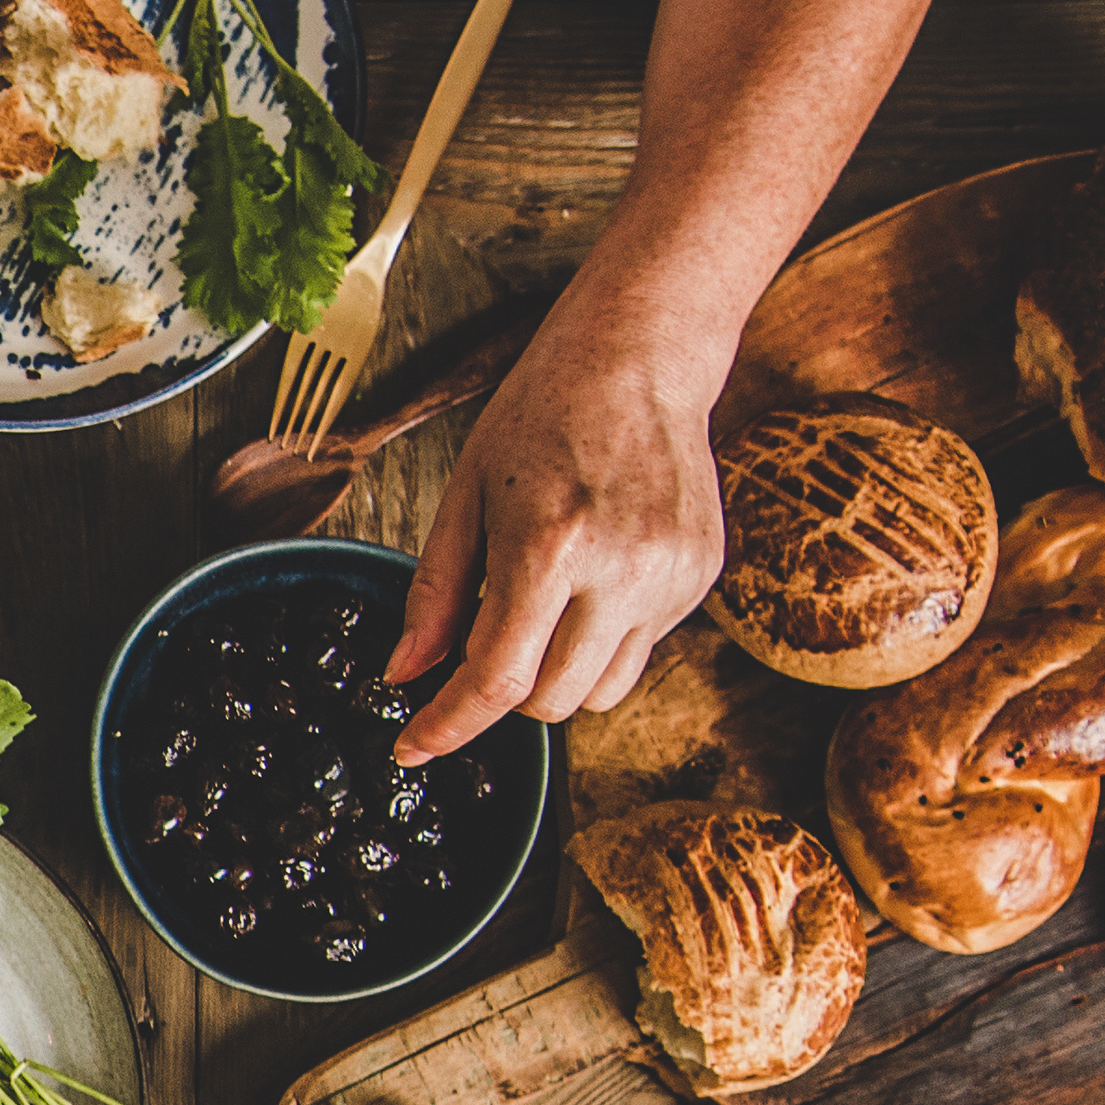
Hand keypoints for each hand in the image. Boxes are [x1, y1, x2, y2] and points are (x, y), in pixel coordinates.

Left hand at [386, 298, 732, 762]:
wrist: (640, 358)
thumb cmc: (543, 413)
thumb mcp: (465, 496)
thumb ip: (435, 593)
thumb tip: (404, 673)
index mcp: (551, 546)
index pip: (498, 678)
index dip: (448, 726)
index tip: (412, 746)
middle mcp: (622, 570)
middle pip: (551, 703)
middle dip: (505, 694)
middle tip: (484, 640)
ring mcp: (672, 577)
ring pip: (601, 693)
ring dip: (557, 676)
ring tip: (543, 605)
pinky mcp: (701, 576)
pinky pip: (640, 651)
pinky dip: (601, 638)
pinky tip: (592, 576)